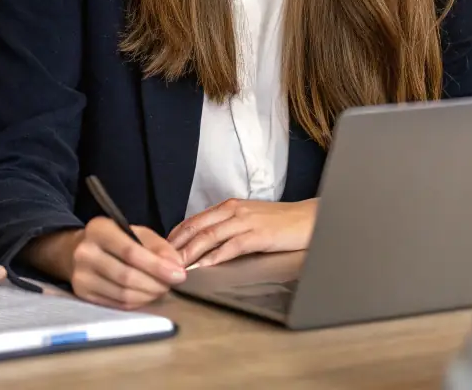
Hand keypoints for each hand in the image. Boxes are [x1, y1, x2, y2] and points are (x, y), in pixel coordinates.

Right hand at [68, 218, 187, 308]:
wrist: (77, 250)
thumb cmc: (114, 239)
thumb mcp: (135, 232)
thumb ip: (158, 246)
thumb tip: (177, 265)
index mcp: (99, 230)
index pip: (131, 252)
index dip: (157, 266)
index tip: (179, 274)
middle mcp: (85, 253)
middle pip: (126, 276)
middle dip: (156, 283)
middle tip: (172, 283)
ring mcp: (81, 276)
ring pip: (122, 294)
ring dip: (149, 295)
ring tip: (162, 289)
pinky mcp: (82, 294)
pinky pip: (117, 304)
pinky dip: (137, 302)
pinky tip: (147, 296)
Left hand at [168, 198, 317, 268]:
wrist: (308, 219)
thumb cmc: (279, 222)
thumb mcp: (249, 219)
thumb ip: (228, 226)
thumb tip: (204, 243)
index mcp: (230, 206)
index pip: (196, 219)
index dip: (177, 234)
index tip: (163, 248)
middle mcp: (235, 210)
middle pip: (198, 226)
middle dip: (178, 244)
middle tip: (163, 260)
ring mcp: (246, 221)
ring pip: (211, 235)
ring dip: (192, 251)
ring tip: (178, 265)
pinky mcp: (259, 234)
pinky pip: (232, 246)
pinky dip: (216, 256)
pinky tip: (207, 265)